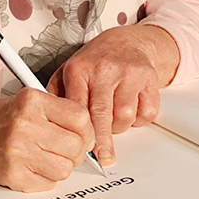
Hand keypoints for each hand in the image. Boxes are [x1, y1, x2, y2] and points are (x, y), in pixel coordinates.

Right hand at [0, 88, 97, 192]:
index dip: (87, 130)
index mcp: (32, 102)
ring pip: (64, 168)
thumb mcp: (28, 100)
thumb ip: (58, 112)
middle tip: (69, 149)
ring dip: (61, 166)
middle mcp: (25, 125)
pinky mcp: (12, 174)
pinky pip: (47, 183)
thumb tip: (89, 133)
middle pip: (75, 146)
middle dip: (77, 151)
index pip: (79, 117)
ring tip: (48, 157)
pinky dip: (45, 178)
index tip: (85, 135)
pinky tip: (34, 166)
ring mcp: (18, 152)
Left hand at [47, 23, 179, 167]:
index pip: (77, 107)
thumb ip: (56, 95)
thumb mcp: (68, 71)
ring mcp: (129, 73)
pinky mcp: (150, 79)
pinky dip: (139, 119)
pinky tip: (131, 108)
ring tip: (113, 117)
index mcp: (80, 69)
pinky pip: (146, 113)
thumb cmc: (96, 62)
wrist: (127, 42)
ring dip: (120, 126)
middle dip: (102, 141)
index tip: (78, 147)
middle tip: (102, 157)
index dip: (78, 131)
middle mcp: (105, 69)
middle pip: (103, 114)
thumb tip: (49, 122)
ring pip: (125, 116)